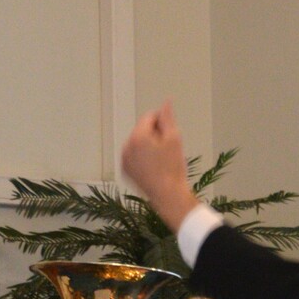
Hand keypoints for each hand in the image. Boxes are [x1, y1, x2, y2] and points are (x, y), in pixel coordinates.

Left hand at [120, 101, 198, 231]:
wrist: (168, 195)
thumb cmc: (172, 168)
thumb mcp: (174, 138)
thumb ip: (167, 117)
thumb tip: (166, 102)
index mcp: (137, 136)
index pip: (149, 117)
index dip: (162, 122)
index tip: (171, 135)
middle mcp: (126, 146)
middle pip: (141, 130)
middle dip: (154, 134)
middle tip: (167, 150)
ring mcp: (124, 160)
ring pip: (137, 143)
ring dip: (148, 146)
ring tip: (161, 160)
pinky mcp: (125, 171)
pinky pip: (133, 157)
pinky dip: (142, 157)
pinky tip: (154, 168)